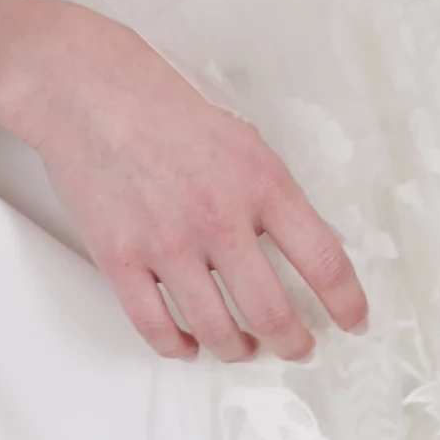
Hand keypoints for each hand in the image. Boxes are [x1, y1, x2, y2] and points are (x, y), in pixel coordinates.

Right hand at [0, 0, 368, 361]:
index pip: (323, 261)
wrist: (86, 89)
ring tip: (243, 348)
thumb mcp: (240, 136)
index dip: (347, 304)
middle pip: (272, 313)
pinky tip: (187, 343)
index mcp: (260, 181)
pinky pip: (155, 328)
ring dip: (238, 350)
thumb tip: (306, 246)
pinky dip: (178, 347)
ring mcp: (166, 242)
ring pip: (218, 331)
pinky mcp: (119, 258)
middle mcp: (218, 217)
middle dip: (293, 343)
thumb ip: (272, 192)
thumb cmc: (162, 103)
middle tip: (297, 347)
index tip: (353, 322)